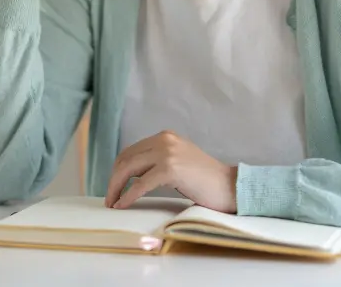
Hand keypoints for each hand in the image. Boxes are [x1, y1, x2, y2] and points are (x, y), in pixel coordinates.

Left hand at [105, 131, 237, 212]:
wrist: (231, 186)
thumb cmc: (206, 180)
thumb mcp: (178, 161)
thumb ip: (157, 161)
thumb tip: (129, 175)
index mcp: (165, 137)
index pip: (130, 151)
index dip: (118, 170)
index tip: (113, 186)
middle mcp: (164, 140)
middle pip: (126, 159)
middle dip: (113, 180)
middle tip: (109, 198)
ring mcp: (167, 153)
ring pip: (128, 170)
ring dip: (116, 188)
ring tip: (113, 203)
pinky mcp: (170, 169)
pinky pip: (140, 184)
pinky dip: (128, 196)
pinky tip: (122, 205)